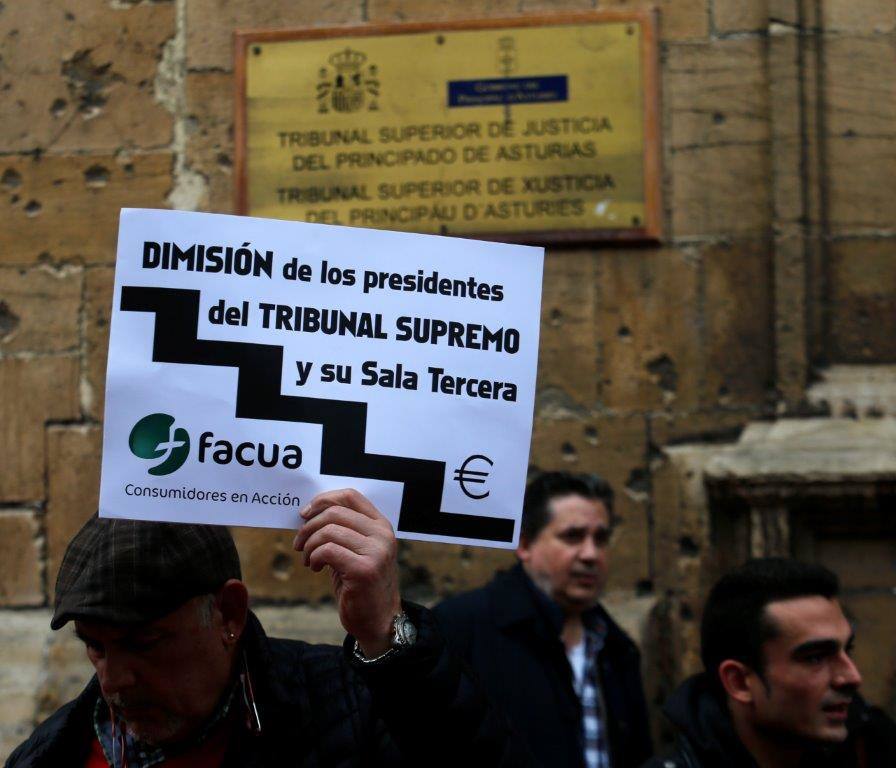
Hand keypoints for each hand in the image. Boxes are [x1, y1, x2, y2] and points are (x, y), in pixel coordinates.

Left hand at [293, 489, 401, 657]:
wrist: (379, 620)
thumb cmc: (361, 585)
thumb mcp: (357, 551)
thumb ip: (343, 531)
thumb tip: (309, 514)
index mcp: (381, 525)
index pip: (350, 496)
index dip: (323, 500)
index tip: (304, 514)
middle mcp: (382, 534)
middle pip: (335, 512)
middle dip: (308, 526)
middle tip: (298, 544)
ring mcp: (376, 551)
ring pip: (329, 531)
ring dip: (309, 545)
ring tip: (308, 559)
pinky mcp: (364, 569)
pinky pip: (327, 551)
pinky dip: (314, 557)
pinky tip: (315, 568)